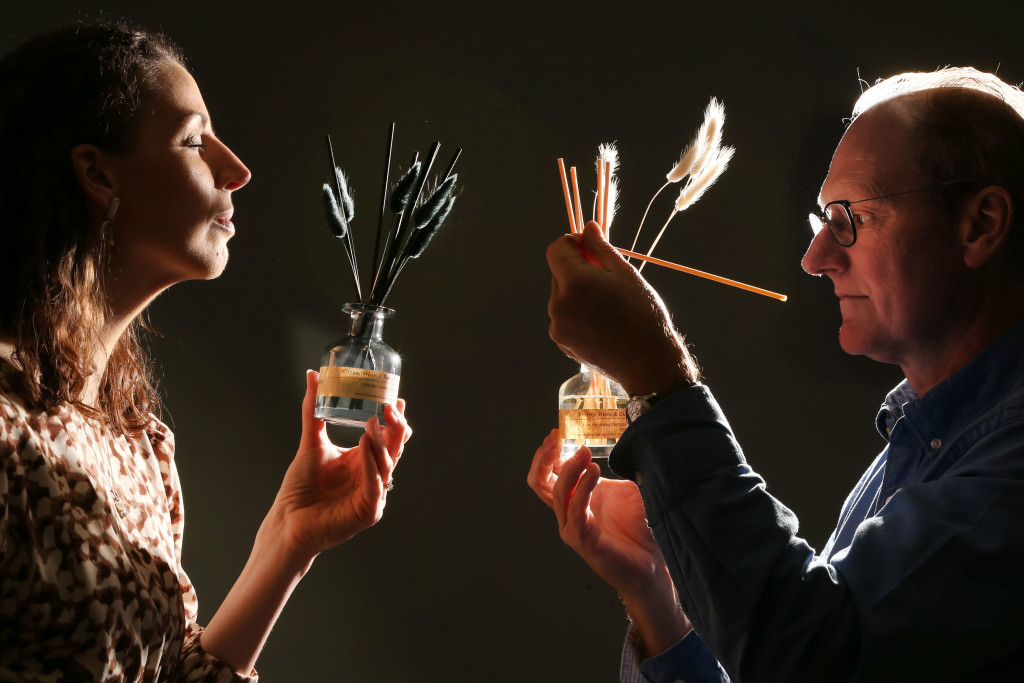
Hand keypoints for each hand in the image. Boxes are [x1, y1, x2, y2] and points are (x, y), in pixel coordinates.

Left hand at [272, 370, 411, 562]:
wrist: (288, 520)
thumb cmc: (300, 487)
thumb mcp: (311, 441)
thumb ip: (313, 410)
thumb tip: (312, 375)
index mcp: (364, 460)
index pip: (388, 437)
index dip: (394, 419)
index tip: (395, 399)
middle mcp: (372, 476)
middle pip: (395, 448)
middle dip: (396, 427)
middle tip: (390, 407)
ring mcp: (373, 494)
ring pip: (386, 465)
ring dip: (382, 443)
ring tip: (373, 423)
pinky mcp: (368, 512)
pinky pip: (375, 485)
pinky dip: (371, 465)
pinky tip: (365, 446)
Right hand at [528, 429, 668, 594]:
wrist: (653, 562)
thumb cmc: (639, 526)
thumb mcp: (626, 488)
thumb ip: (617, 467)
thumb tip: (624, 440)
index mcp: (574, 499)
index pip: (547, 473)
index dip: (547, 453)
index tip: (557, 432)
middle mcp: (568, 512)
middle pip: (539, 483)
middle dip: (544, 458)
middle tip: (557, 439)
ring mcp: (573, 528)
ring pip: (557, 494)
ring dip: (570, 469)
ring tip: (586, 453)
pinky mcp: (584, 541)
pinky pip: (575, 511)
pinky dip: (582, 489)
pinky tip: (594, 472)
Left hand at [546, 222, 696, 395]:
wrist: (647, 362)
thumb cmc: (642, 315)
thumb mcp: (625, 274)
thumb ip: (600, 248)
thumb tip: (587, 228)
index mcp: (574, 281)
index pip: (556, 248)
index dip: (573, 244)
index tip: (591, 250)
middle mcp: (558, 303)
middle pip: (559, 272)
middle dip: (578, 270)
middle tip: (608, 284)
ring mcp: (557, 324)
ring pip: (562, 295)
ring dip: (578, 293)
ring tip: (607, 307)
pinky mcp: (561, 340)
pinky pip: (563, 316)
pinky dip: (576, 313)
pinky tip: (601, 323)